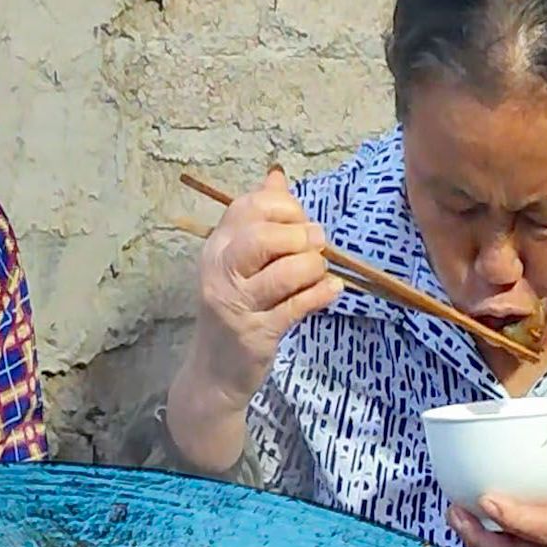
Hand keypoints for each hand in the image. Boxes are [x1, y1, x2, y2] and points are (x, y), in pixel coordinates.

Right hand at [189, 169, 345, 392]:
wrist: (214, 371)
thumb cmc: (234, 308)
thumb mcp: (238, 261)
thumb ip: (259, 218)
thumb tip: (276, 175)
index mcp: (216, 245)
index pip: (250, 206)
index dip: (286, 208)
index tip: (301, 222)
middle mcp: (220, 270)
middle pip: (265, 236)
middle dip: (302, 237)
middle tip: (317, 246)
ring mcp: (236, 304)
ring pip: (286, 272)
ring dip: (314, 268)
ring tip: (320, 273)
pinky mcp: (256, 333)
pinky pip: (297, 306)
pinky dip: (321, 294)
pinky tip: (331, 290)